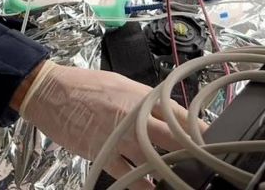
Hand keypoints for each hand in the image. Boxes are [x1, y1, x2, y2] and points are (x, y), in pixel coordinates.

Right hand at [17, 62, 199, 186]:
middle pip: (174, 138)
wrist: (48, 91)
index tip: (216, 139)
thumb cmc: (84, 85)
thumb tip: (168, 113)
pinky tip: (153, 189)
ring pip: (153, 158)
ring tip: (185, 179)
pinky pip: (127, 174)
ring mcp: (118, 138)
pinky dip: (142, 185)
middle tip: (208, 163)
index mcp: (141, 97)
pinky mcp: (102, 154)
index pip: (180, 113)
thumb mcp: (121, 84)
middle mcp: (134, 117)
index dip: (201, 129)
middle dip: (193, 151)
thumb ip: (146, 100)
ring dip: (169, 170)